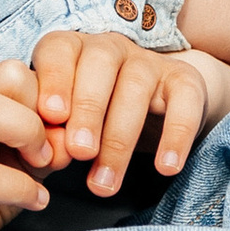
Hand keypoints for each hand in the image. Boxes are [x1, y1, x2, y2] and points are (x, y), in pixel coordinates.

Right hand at [0, 57, 59, 230]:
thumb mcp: (23, 159)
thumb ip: (50, 142)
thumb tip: (75, 137)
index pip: (23, 69)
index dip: (55, 99)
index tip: (64, 133)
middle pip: (9, 74)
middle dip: (43, 109)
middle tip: (51, 148)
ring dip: (28, 135)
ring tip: (40, 166)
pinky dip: (20, 188)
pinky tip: (35, 200)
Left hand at [30, 30, 229, 195]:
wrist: (156, 105)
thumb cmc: (93, 114)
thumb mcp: (65, 115)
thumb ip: (51, 126)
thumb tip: (44, 155)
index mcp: (74, 48)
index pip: (59, 49)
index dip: (55, 80)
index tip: (51, 117)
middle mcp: (111, 47)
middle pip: (99, 65)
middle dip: (88, 110)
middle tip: (79, 152)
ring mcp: (150, 62)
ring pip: (136, 88)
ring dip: (120, 139)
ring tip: (105, 183)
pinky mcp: (185, 81)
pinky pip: (184, 103)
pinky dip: (177, 135)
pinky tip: (166, 168)